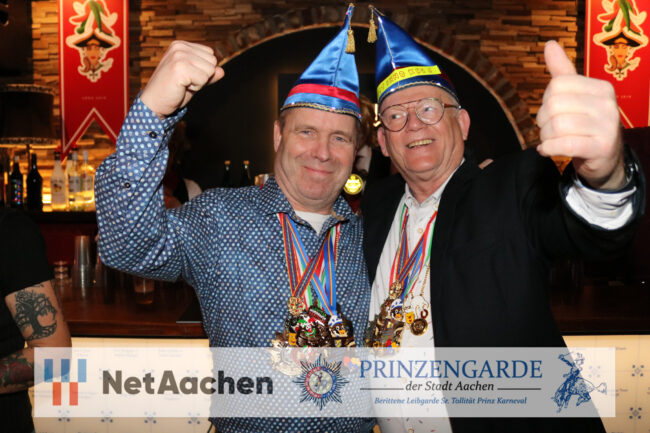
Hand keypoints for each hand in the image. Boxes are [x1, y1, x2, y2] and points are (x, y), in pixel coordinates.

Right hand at [140, 41, 224, 118]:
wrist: (154, 103)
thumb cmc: (172, 91)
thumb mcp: (194, 80)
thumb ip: (208, 74)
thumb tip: (222, 71)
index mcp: (181, 45)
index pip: (210, 54)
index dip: (203, 70)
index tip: (187, 76)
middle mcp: (179, 47)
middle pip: (212, 61)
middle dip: (203, 76)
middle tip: (185, 82)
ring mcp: (179, 56)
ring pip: (210, 70)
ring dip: (199, 82)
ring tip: (183, 84)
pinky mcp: (180, 67)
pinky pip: (204, 79)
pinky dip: (196, 88)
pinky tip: (181, 87)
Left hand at [536, 40, 625, 189]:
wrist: (606, 158)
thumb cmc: (586, 125)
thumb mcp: (576, 96)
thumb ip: (562, 71)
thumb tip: (550, 44)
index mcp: (600, 87)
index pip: (557, 84)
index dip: (545, 100)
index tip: (551, 112)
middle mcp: (607, 104)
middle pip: (554, 105)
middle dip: (542, 120)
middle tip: (548, 129)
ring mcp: (607, 126)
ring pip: (556, 126)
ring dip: (545, 137)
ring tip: (549, 140)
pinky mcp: (601, 147)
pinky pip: (564, 144)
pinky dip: (548, 149)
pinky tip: (547, 150)